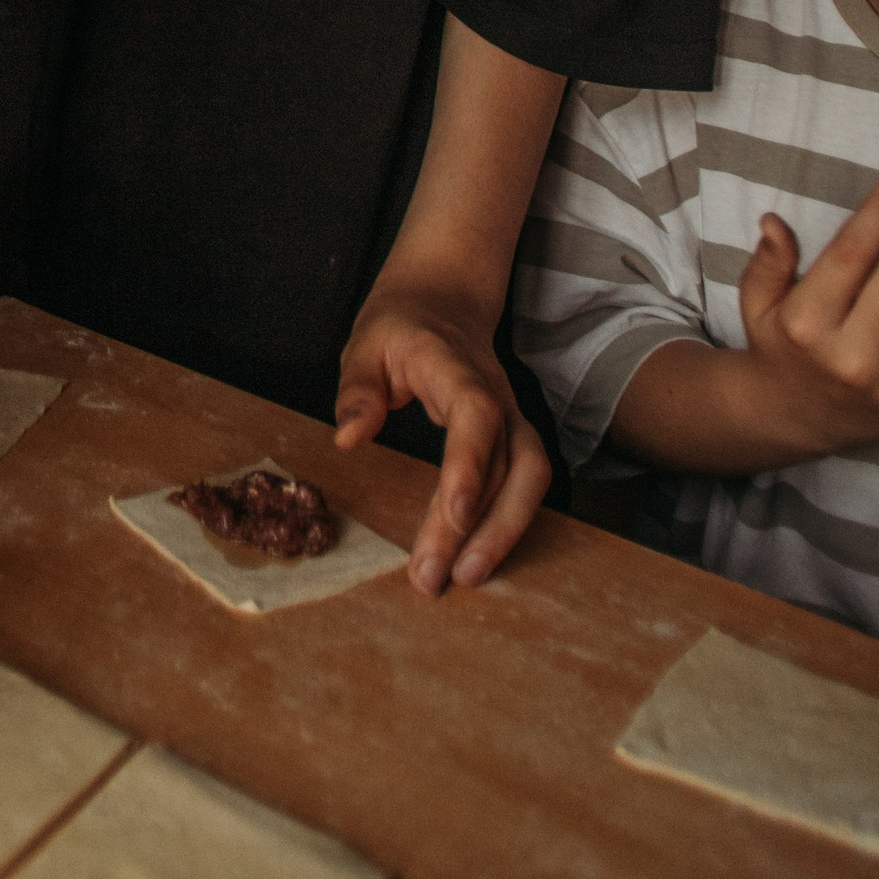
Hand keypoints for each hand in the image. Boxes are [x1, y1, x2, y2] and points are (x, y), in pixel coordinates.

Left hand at [335, 288, 550, 595]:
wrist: (445, 301)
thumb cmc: (399, 326)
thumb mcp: (364, 344)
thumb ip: (357, 390)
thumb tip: (349, 439)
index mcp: (455, 367)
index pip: (476, 415)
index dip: (470, 465)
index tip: (452, 516)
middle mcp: (497, 394)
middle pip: (511, 462)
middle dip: (484, 525)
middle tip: (439, 575)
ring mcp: (512, 416)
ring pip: (529, 478)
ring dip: (503, 533)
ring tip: (463, 578)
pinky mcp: (514, 437)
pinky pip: (523, 483)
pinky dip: (507, 523)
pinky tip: (476, 557)